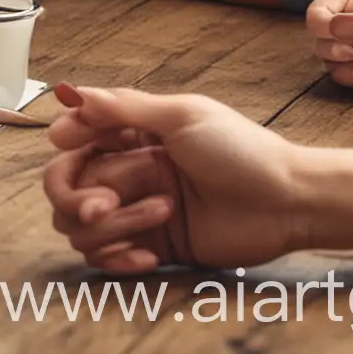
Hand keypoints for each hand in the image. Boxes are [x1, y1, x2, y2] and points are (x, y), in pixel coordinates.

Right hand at [43, 84, 311, 273]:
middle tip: (102, 203)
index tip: (67, 143)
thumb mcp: (185, 117)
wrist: (287, 203)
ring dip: (113, 226)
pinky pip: (107, 258)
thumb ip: (126, 108)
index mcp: (136, 133)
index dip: (65, 142)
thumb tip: (74, 95)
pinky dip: (119, 258)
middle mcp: (130, 170)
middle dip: (74, 196)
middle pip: (65, 185)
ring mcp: (138, 210)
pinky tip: (148, 254)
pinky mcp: (151, 247)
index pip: (76, 135)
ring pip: (81, 226)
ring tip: (160, 214)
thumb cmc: (245, 152)